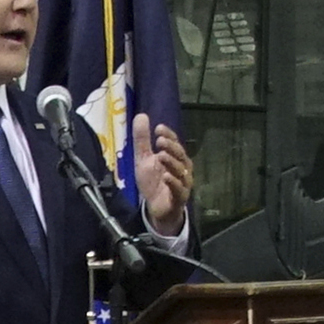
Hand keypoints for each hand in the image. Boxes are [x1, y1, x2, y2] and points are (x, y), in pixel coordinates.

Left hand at [133, 114, 192, 233]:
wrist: (156, 208)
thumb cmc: (153, 182)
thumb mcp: (143, 159)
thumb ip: (142, 140)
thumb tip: (141, 115)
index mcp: (175, 157)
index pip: (174, 142)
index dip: (168, 135)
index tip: (158, 128)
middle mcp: (182, 168)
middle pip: (180, 155)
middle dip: (171, 147)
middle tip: (159, 141)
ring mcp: (183, 183)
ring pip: (181, 171)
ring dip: (172, 163)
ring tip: (161, 156)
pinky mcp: (180, 198)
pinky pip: (179, 189)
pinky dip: (173, 183)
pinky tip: (166, 177)